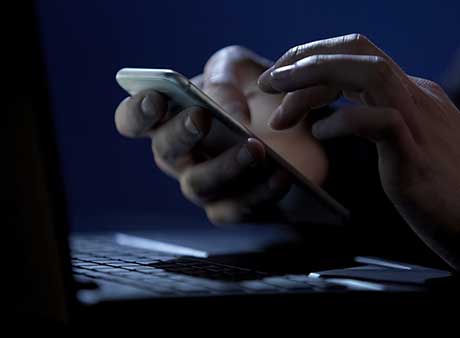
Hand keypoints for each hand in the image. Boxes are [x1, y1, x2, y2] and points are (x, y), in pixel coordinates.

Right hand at [115, 46, 327, 223]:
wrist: (302, 128)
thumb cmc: (260, 93)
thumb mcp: (244, 69)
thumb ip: (223, 75)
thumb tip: (223, 110)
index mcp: (170, 117)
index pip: (133, 120)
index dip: (137, 112)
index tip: (156, 99)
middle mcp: (180, 156)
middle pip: (165, 152)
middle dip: (180, 133)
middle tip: (201, 116)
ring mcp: (204, 185)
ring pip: (198, 185)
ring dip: (224, 166)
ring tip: (255, 148)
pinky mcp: (235, 208)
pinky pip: (236, 209)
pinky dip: (259, 193)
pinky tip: (280, 175)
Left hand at [257, 34, 459, 267]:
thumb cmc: (455, 191)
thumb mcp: (423, 144)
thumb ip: (397, 124)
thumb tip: (364, 119)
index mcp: (416, 94)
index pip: (360, 58)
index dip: (317, 61)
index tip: (285, 81)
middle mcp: (417, 95)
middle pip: (357, 51)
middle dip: (306, 58)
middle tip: (269, 81)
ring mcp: (419, 119)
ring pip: (365, 71)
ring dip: (314, 79)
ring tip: (279, 101)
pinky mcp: (416, 151)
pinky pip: (375, 120)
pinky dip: (341, 121)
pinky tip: (320, 133)